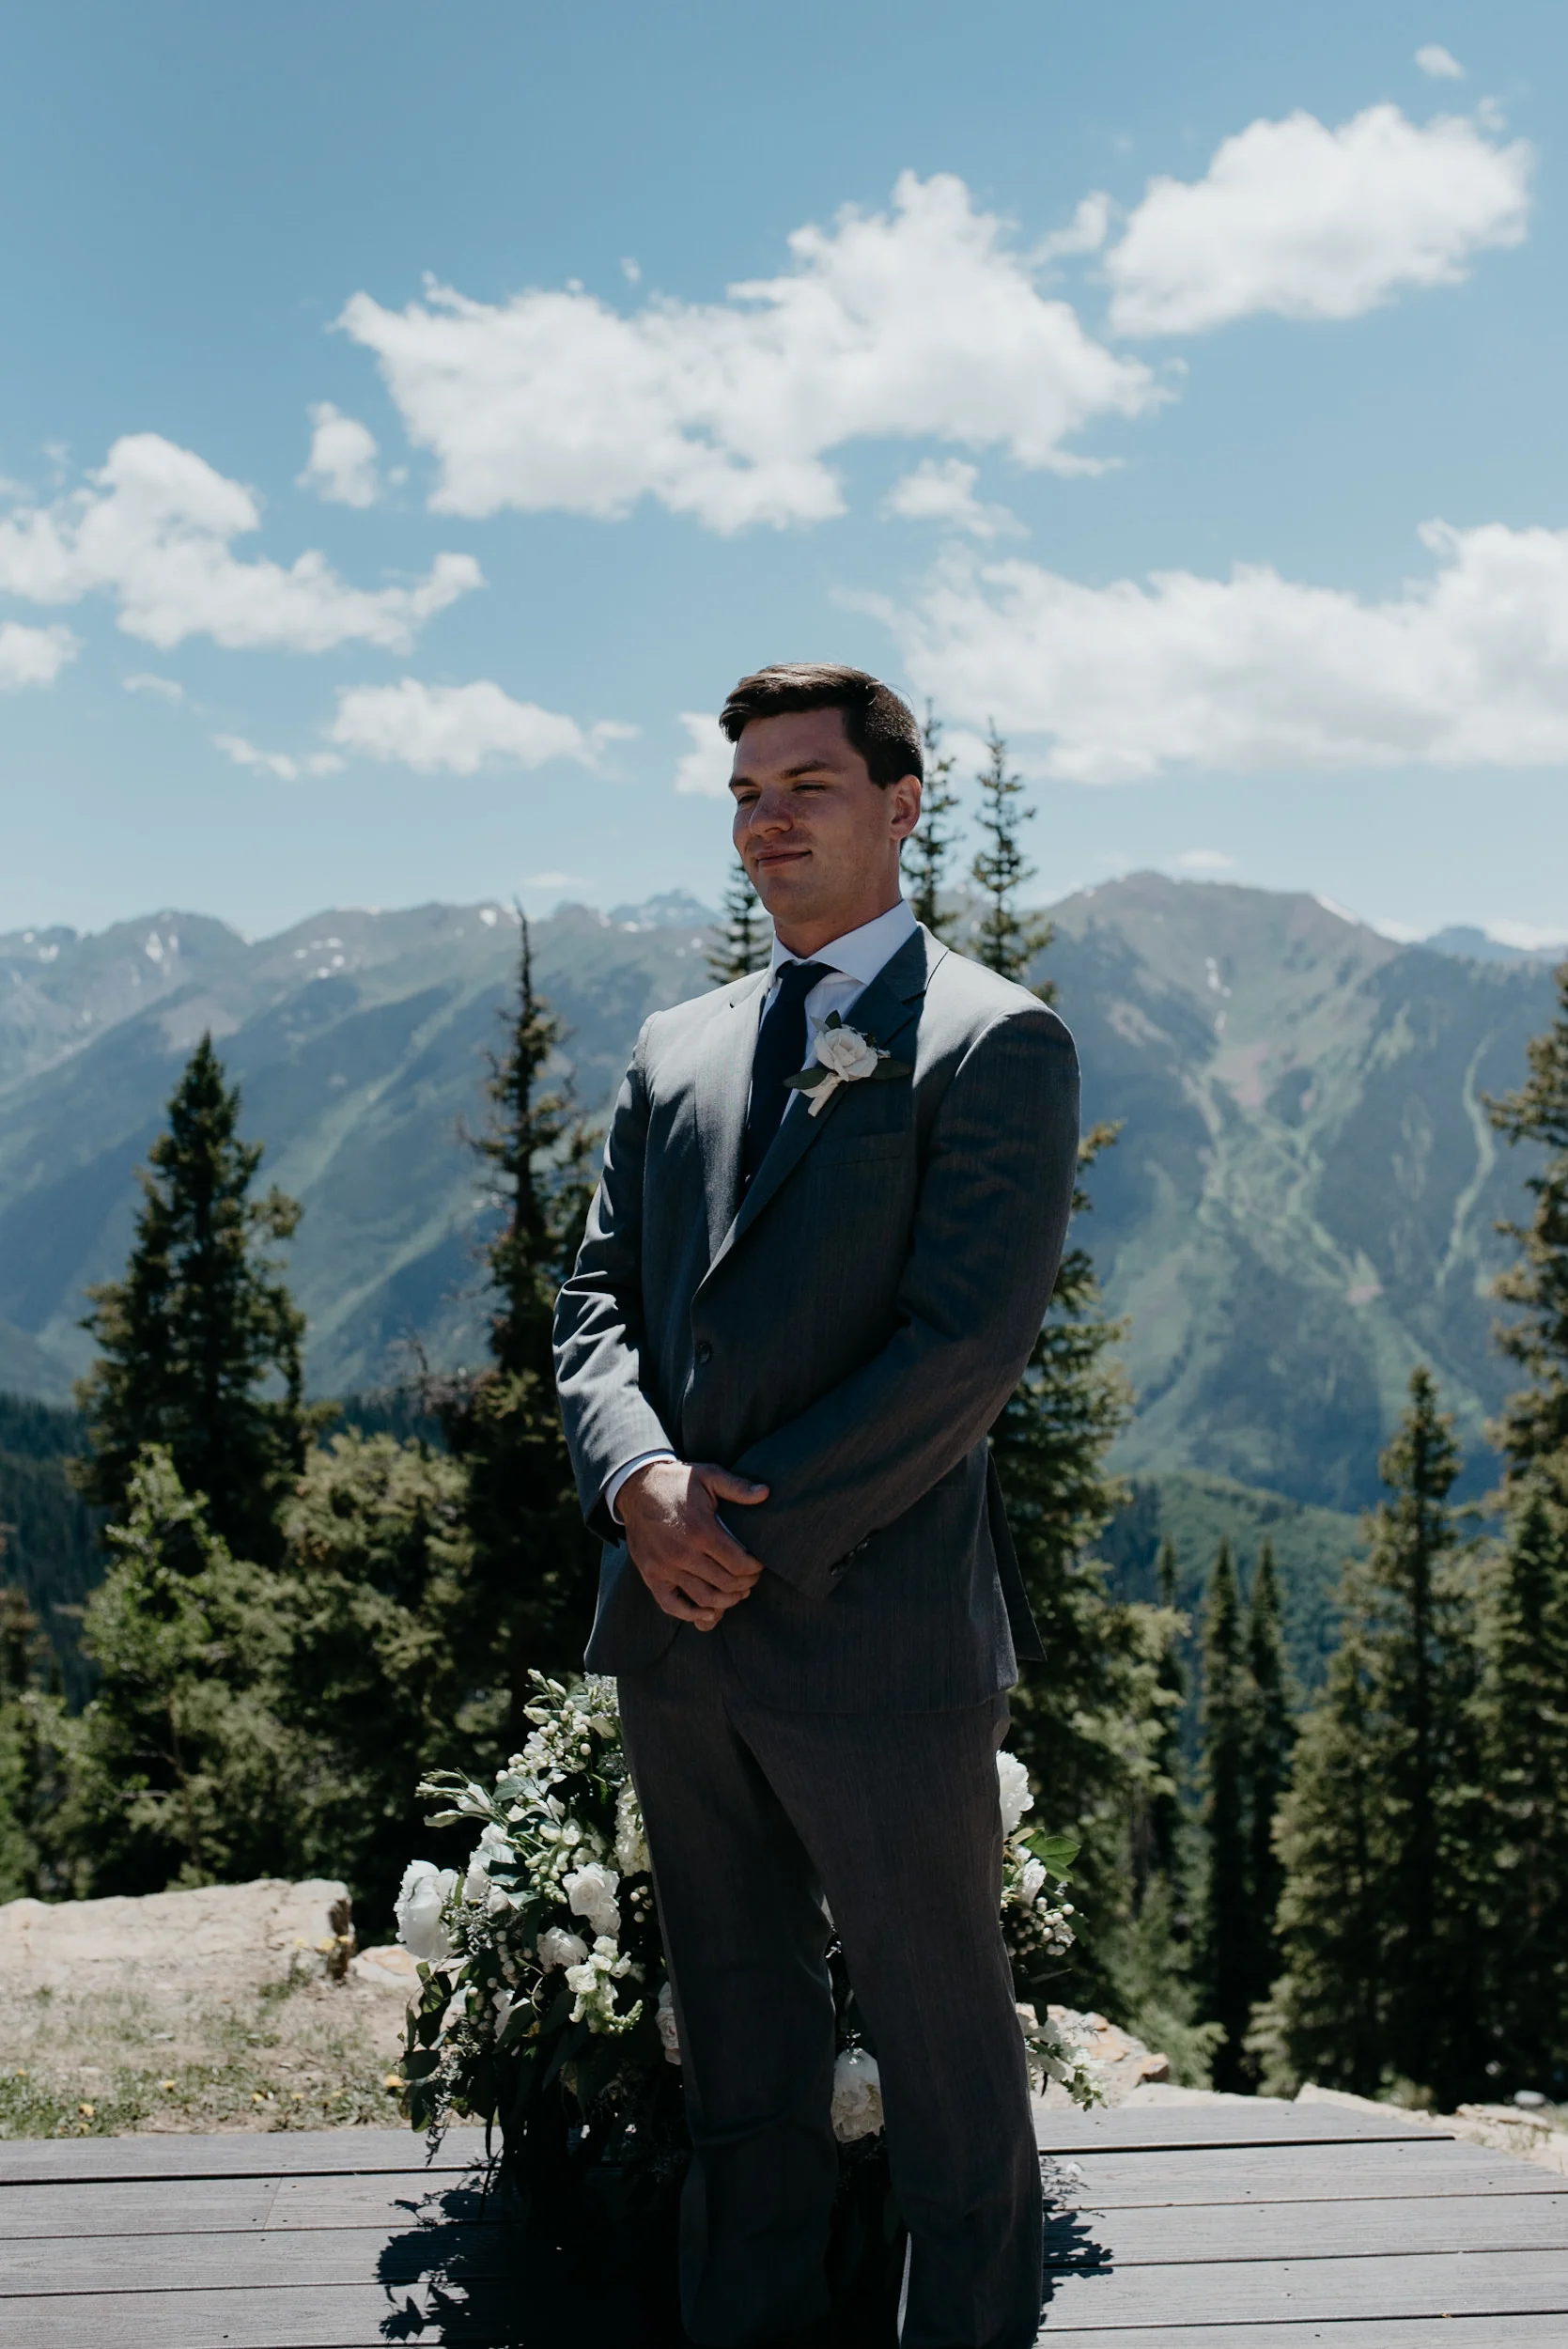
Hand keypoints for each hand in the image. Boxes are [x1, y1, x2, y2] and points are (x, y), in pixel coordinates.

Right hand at [618, 1460, 767, 1631]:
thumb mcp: (709, 1475)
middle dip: (745, 1585)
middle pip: (725, 1583)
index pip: (738, 1563)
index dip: (754, 1569)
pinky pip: (672, 1606)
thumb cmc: (677, 1482)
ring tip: (736, 1594)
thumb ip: (738, 1487)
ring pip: (703, 1598)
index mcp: (701, 1530)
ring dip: (726, 1602)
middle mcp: (682, 1553)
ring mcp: (664, 1567)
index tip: (759, 1565)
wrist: (636, 1488)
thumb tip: (766, 1493)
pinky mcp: (651, 1575)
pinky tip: (709, 1612)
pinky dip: (692, 1615)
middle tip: (751, 1580)